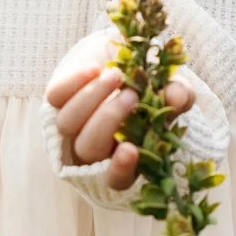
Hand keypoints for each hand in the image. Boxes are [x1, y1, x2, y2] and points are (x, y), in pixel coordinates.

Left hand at [45, 36, 192, 192]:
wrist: (121, 55)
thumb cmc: (150, 84)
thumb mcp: (170, 90)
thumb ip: (179, 96)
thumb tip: (176, 98)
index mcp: (122, 158)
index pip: (116, 179)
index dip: (120, 169)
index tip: (130, 149)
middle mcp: (91, 149)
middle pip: (89, 148)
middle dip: (109, 119)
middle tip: (131, 95)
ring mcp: (70, 125)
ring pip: (68, 123)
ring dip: (93, 98)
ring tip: (116, 76)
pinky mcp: (56, 99)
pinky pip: (56, 96)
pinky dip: (75, 82)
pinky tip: (96, 69)